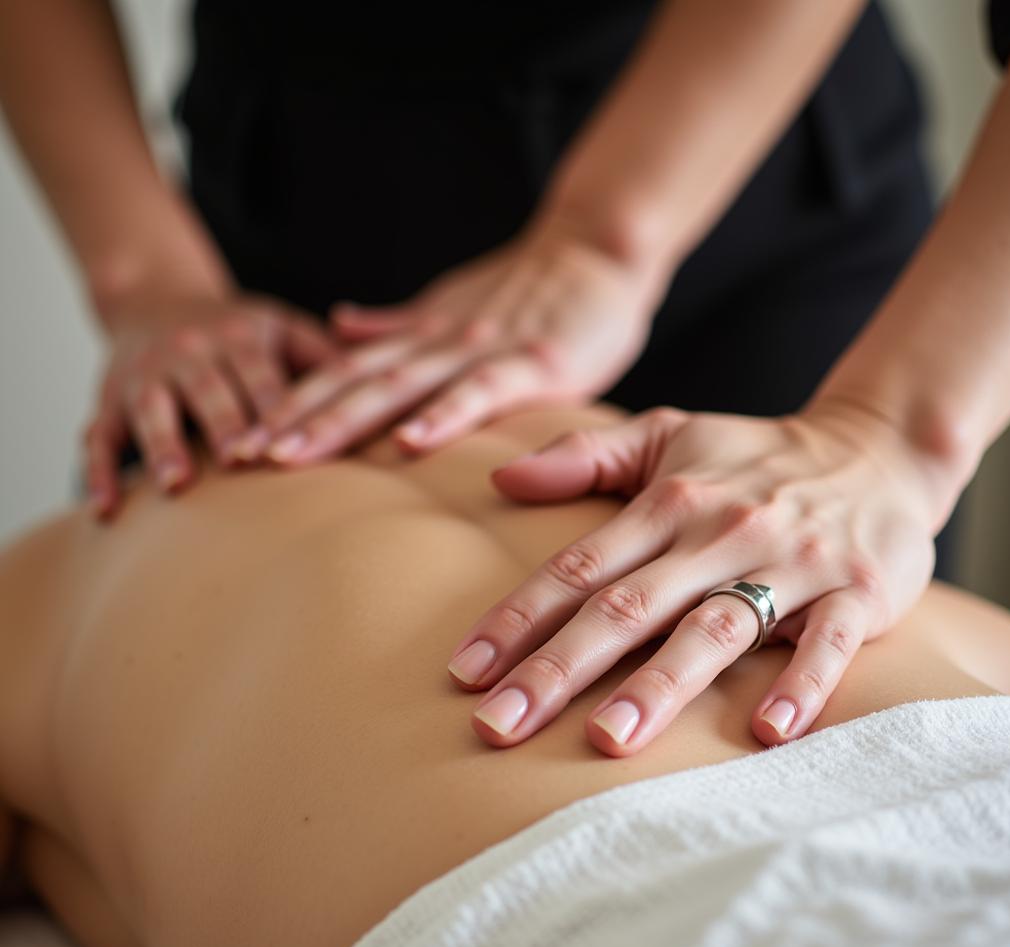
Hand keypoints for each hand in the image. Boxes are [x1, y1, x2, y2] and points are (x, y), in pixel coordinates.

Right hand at [84, 288, 332, 517]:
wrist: (154, 297)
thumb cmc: (237, 328)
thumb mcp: (281, 325)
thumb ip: (324, 355)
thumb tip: (384, 385)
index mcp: (238, 336)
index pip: (260, 374)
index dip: (272, 407)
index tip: (289, 442)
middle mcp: (188, 352)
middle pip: (207, 390)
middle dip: (222, 424)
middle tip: (239, 463)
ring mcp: (145, 376)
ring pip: (151, 410)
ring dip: (162, 445)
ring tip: (176, 484)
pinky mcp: (110, 399)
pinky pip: (98, 435)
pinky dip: (97, 472)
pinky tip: (107, 510)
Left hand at [237, 218, 658, 465]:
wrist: (598, 254)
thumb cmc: (531, 292)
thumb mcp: (452, 308)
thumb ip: (398, 325)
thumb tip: (339, 328)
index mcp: (420, 336)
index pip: (341, 373)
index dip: (288, 405)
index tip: (239, 442)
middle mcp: (438, 342)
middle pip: (352, 382)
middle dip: (291, 420)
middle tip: (237, 456)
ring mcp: (482, 351)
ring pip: (399, 387)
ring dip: (340, 421)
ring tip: (288, 456)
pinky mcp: (534, 364)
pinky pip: (481, 392)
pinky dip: (442, 416)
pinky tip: (407, 444)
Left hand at [447, 401, 941, 755]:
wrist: (877, 450)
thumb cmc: (753, 454)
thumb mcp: (667, 435)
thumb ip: (584, 455)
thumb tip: (499, 476)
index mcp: (667, 503)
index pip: (578, 567)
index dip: (518, 618)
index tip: (466, 672)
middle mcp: (718, 534)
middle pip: (627, 608)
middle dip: (558, 669)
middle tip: (498, 726)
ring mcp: (789, 563)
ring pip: (714, 628)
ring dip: (660, 685)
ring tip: (606, 740)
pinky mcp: (855, 592)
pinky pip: (827, 642)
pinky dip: (800, 683)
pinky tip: (766, 732)